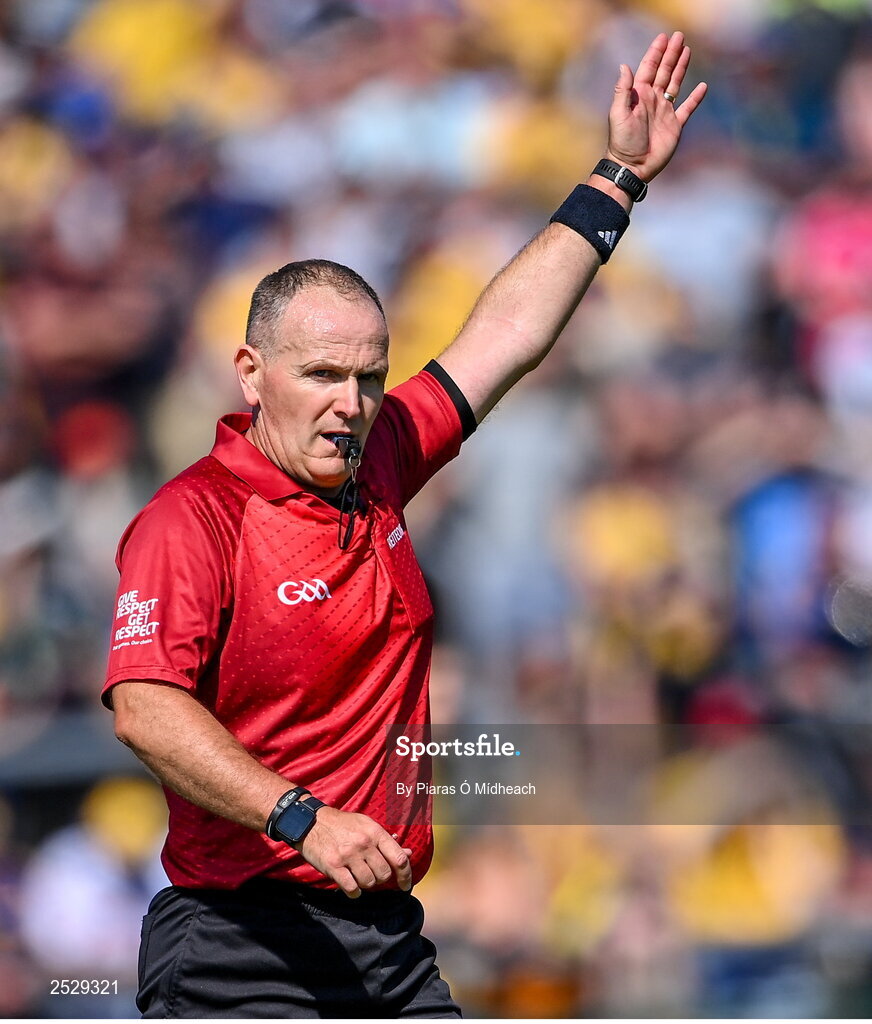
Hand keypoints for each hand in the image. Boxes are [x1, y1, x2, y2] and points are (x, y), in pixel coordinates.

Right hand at [296, 805, 412, 897]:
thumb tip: (408, 854)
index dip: (406, 875)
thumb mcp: (366, 825)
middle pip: (384, 874)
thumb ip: (387, 841)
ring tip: (359, 876)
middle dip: (381, 878)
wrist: (311, 822)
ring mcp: (348, 855)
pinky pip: (352, 889)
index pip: (399, 858)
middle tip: (372, 873)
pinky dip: (354, 892)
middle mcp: (363, 843)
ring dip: (366, 884)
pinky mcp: (333, 866)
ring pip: (369, 882)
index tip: (405, 884)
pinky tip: (351, 885)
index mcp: (375, 832)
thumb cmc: (342, 824)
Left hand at [606, 31, 707, 182]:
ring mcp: (664, 112)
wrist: (632, 166)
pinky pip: (687, 108)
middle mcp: (652, 100)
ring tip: (687, 51)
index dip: (656, 53)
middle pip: (664, 71)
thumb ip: (623, 91)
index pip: (649, 68)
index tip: (663, 38)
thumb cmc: (623, 142)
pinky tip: (703, 87)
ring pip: (675, 84)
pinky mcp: (674, 125)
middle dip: (671, 54)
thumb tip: (624, 66)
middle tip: (679, 36)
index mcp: (639, 96)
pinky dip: (695, 98)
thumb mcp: (618, 114)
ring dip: (681, 68)